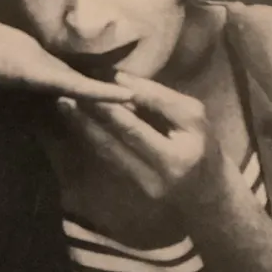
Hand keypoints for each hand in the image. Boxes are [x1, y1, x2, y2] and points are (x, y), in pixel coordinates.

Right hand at [0, 4, 131, 103]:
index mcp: (14, 60)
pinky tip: (129, 98)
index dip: (68, 89)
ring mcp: (39, 61)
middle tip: (125, 98)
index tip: (85, 100)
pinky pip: (81, 86)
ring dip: (108, 91)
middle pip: (71, 75)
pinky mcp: (41, 70)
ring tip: (137, 99)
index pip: (47, 77)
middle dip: (97, 87)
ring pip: (82, 80)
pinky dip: (104, 93)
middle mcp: (32, 55)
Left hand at [56, 72, 226, 205]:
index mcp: (181, 151)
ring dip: (85, 126)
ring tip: (65, 105)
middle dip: (95, 111)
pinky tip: (78, 123)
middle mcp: (164, 170)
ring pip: (109, 150)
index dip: (124, 99)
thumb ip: (161, 99)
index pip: (151, 117)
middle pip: (123, 135)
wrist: (207, 194)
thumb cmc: (203, 147)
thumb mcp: (194, 118)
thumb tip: (122, 79)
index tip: (104, 78)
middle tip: (70, 91)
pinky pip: (109, 158)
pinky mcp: (134, 188)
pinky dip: (93, 138)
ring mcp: (147, 183)